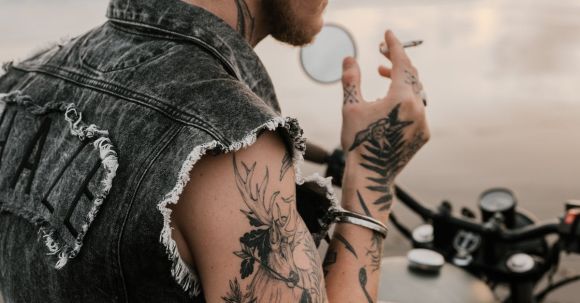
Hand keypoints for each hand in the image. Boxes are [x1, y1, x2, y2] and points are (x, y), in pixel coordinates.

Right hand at [339, 30, 429, 213]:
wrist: (371, 176)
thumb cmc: (357, 142)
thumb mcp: (350, 108)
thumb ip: (351, 80)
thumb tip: (349, 58)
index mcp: (402, 98)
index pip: (401, 63)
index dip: (394, 46)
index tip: (387, 34)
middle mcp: (418, 109)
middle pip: (412, 75)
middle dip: (396, 62)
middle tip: (381, 55)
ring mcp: (423, 123)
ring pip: (416, 92)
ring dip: (400, 81)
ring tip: (381, 76)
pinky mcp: (423, 135)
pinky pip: (417, 109)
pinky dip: (405, 100)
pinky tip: (389, 103)